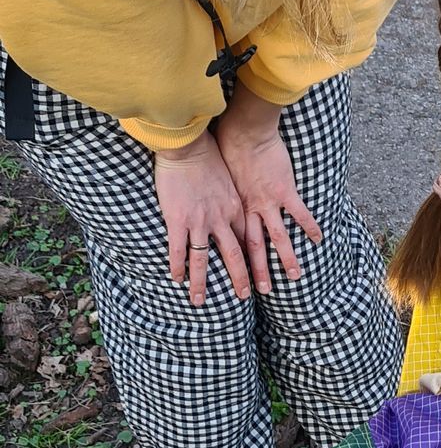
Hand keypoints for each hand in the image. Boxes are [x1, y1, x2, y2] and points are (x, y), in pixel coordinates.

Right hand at [153, 131, 251, 307]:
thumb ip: (231, 196)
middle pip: (234, 255)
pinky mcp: (178, 219)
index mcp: (236, 208)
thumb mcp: (229, 179)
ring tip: (199, 302)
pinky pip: (178, 250)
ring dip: (202, 283)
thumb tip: (231, 205)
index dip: (254, 259)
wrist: (189, 145)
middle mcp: (221, 219)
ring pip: (202, 260)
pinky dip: (177, 267)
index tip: (258, 272)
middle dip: (240, 278)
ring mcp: (200, 221)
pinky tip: (175, 280)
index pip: (248, 240)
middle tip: (244, 296)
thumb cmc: (209, 155)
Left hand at [215, 91, 322, 293]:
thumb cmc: (222, 146)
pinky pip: (299, 214)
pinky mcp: (284, 191)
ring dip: (284, 259)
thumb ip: (213, 188)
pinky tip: (318, 240)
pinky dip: (309, 227)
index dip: (230, 261)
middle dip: (255, 272)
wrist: (241, 131)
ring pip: (276, 238)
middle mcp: (248, 211)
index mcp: (229, 208)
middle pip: (251, 248)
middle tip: (259, 293)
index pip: (230, 241)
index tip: (232, 276)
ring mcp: (267, 203)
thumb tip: (203, 193)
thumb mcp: (211, 173)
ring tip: (294, 277)